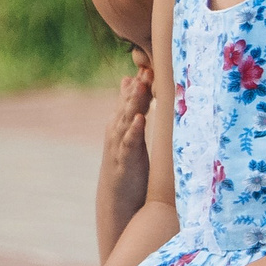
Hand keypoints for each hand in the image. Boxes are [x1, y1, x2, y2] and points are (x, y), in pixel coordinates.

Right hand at [101, 52, 152, 230]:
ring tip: (141, 86)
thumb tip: (132, 83)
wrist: (117, 200)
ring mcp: (120, 148)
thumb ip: (131, 110)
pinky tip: (140, 118)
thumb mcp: (131, 136)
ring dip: (133, 103)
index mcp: (121, 127)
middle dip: (136, 88)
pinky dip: (133, 130)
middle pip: (127, 107)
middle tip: (146, 68)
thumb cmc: (128, 166)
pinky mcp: (125, 162)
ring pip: (126, 121)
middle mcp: (118, 134)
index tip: (149, 65)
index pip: (129, 101)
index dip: (138, 84)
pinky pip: (129, 144)